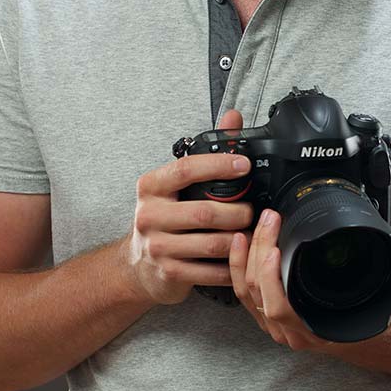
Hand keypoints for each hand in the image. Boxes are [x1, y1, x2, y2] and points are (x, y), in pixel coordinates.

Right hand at [126, 109, 253, 305]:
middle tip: (253, 210)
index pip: (187, 170)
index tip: (244, 165)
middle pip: (205, 212)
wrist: (137, 265)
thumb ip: (207, 150)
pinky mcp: (169, 274)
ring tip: (251, 233)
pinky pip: (210, 271)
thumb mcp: (177, 182)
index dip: (218, 165)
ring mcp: (157, 247)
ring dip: (239, 239)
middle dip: (238, 212)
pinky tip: (240, 257)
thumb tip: (232, 117)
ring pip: (211, 243)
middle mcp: (149, 215)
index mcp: (151, 186)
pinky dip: (231, 265)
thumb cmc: (163, 216)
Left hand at [225, 106, 390, 352]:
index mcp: (317, 327)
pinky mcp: (269, 317)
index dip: (269, 278)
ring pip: (245, 294)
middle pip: (257, 293)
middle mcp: (292, 331)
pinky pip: (243, 296)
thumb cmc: (374, 318)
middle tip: (269, 219)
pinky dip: (236, 269)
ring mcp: (277, 326)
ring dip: (242, 259)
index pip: (280, 308)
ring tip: (250, 227)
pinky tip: (238, 245)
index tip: (275, 246)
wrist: (370, 342)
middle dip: (258, 251)